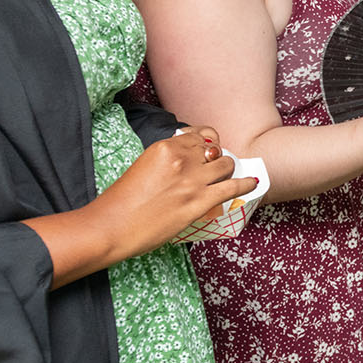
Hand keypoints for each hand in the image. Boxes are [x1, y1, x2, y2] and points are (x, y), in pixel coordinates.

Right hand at [90, 126, 254, 256]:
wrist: (111, 227)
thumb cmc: (121, 202)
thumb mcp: (143, 167)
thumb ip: (165, 159)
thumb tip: (185, 160)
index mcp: (165, 147)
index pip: (198, 136)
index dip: (207, 143)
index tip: (209, 149)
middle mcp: (182, 158)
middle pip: (214, 150)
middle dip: (216, 158)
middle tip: (214, 168)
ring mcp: (192, 180)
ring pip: (226, 165)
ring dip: (228, 170)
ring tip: (228, 176)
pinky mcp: (199, 201)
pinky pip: (233, 187)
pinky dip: (246, 184)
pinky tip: (252, 183)